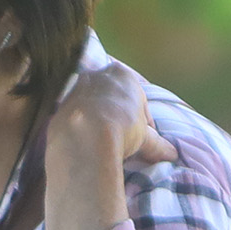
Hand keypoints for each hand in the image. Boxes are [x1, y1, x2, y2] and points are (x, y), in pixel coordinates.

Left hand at [46, 63, 174, 177]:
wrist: (83, 138)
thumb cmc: (121, 128)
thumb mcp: (144, 137)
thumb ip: (157, 144)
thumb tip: (172, 155)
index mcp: (121, 74)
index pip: (137, 97)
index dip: (142, 120)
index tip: (142, 138)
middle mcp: (95, 76)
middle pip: (111, 98)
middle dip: (117, 116)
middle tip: (122, 140)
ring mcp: (74, 90)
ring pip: (90, 106)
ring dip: (98, 122)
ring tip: (103, 145)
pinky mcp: (58, 108)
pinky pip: (74, 119)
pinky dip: (81, 130)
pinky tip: (85, 145)